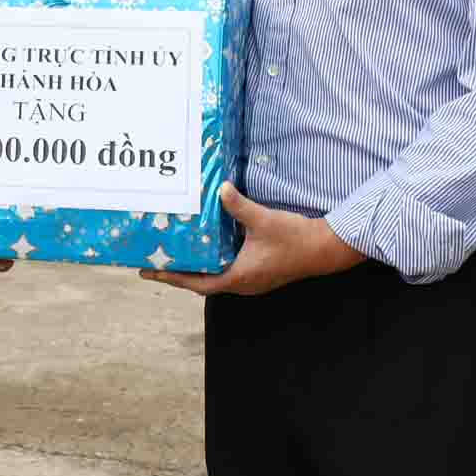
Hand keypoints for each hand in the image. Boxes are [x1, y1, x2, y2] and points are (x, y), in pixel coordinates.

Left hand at [141, 184, 364, 297]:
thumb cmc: (294, 239)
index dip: (172, 277)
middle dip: (179, 274)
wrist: (325, 249)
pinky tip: (210, 250)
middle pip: (202, 284)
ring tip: (178, 257)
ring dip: (197, 270)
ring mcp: (252, 282)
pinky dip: (214, 265)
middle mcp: (242, 285)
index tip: (149, 271)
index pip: (196, 283)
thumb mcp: (263, 220)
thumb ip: (239, 206)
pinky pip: (229, 273)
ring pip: (216, 279)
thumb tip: (222, 189)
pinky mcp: (260, 275)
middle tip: (157, 262)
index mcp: (239, 278)